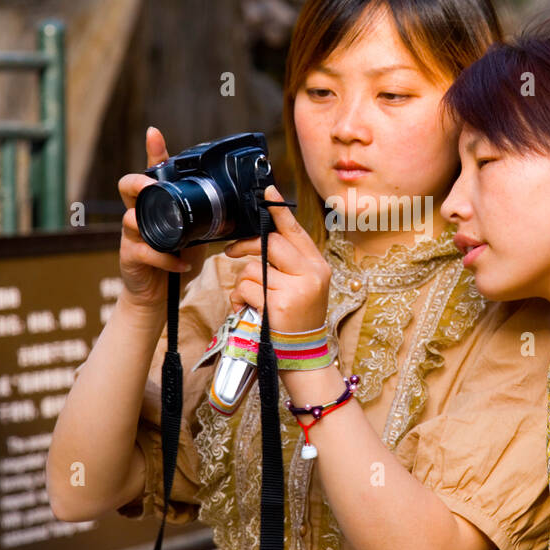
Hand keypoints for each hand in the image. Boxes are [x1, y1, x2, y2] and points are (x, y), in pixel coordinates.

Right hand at [116, 127, 206, 309]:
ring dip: (150, 224)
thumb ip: (207, 218)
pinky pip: (146, 252)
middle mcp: (140, 213)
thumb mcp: (197, 235)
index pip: (153, 172)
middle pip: (127, 186)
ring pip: (130, 218)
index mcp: (157, 203)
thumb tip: (240, 206)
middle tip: (151, 186)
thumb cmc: (176, 258)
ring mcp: (132, 234)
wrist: (159, 293)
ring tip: (170, 233)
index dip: (153, 152)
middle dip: (138, 182)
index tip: (154, 134)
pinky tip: (181, 264)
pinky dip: (166, 259)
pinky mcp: (130, 256)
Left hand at [224, 185, 331, 333]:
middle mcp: (311, 275)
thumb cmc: (297, 319)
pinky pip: (246, 289)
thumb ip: (289, 263)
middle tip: (232, 252)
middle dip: (246, 246)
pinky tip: (248, 309)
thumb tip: (263, 238)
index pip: (297, 232)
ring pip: (253, 268)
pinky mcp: (278, 306)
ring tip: (250, 299)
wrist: (303, 357)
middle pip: (271, 244)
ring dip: (243, 283)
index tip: (268, 192)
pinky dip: (240, 298)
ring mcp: (296, 290)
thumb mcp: (303, 287)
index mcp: (318, 267)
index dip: (280, 212)